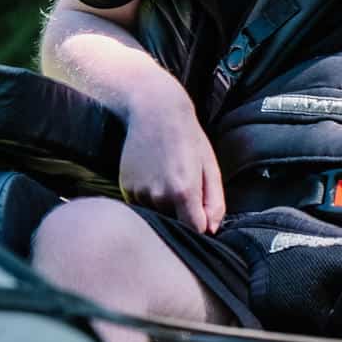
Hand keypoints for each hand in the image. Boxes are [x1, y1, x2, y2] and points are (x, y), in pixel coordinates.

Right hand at [117, 88, 225, 233]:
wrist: (155, 112)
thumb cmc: (188, 137)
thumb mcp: (210, 166)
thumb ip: (215, 201)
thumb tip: (212, 229)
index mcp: (184, 191)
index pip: (195, 229)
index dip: (202, 225)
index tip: (203, 213)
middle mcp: (159, 197)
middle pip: (176, 223)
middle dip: (183, 213)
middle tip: (186, 183)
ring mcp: (140, 194)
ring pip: (158, 215)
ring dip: (165, 205)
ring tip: (169, 175)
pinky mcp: (127, 190)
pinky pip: (143, 205)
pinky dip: (150, 197)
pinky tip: (155, 174)